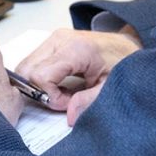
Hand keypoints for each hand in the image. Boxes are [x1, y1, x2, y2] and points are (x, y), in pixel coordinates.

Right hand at [14, 28, 140, 125]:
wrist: (129, 45)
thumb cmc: (124, 61)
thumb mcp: (110, 87)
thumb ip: (89, 101)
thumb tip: (70, 117)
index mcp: (75, 49)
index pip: (40, 75)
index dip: (50, 96)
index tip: (68, 102)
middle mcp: (60, 39)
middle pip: (27, 70)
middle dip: (41, 91)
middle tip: (65, 99)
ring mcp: (54, 39)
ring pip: (26, 67)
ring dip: (39, 85)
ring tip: (64, 92)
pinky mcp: (53, 42)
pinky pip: (33, 63)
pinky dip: (41, 78)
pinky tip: (61, 84)